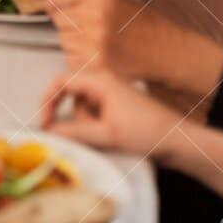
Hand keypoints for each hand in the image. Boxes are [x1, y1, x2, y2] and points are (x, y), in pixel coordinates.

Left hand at [34, 0, 222, 94]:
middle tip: (90, 23)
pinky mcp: (92, 65)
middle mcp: (94, 14)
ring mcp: (92, 42)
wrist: (165, 52)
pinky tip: (100, 53)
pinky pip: (69, 57)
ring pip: (62, 38)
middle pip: (56, 16)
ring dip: (73, 39)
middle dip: (67, 19)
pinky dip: (80, 57)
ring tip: (99, 39)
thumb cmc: (140, 22)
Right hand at [38, 69, 186, 161]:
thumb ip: (74, 132)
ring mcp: (110, 93)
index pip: (60, 82)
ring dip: (85, 124)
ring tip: (105, 138)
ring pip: (82, 107)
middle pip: (70, 95)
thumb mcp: (106, 134)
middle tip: (76, 137)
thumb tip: (46, 132)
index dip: (47, 101)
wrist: (178, 141)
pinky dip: (94, 126)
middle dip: (71, 117)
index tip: (43, 125)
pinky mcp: (116, 106)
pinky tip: (110, 138)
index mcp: (100, 80)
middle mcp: (103, 81)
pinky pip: (94, 114)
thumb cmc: (145, 133)